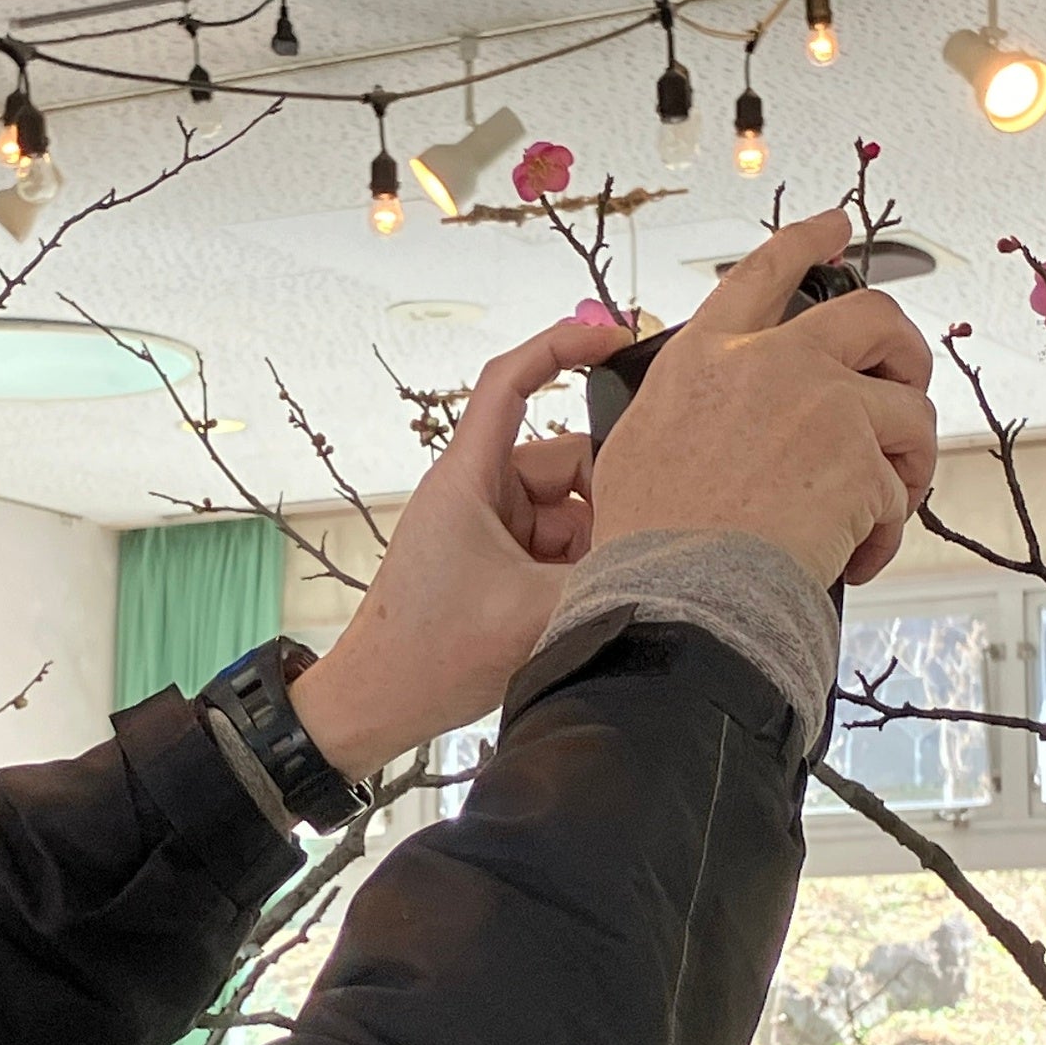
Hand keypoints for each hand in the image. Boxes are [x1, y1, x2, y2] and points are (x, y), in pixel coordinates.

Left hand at [287, 318, 632, 777]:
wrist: (377, 706)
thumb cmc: (426, 655)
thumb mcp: (531, 614)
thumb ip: (605, 579)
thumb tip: (669, 560)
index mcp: (470, 478)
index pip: (512, 381)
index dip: (563, 346)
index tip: (617, 338)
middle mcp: (480, 492)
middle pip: (567, 462)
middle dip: (606, 502)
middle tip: (630, 550)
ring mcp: (490, 529)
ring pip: (572, 511)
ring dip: (594, 548)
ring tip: (592, 598)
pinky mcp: (498, 563)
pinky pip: (558, 546)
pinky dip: (579, 572)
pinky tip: (585, 610)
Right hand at [585, 208, 937, 586]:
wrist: (677, 595)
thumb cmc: (650, 540)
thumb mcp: (641, 444)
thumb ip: (688, 407)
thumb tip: (716, 417)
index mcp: (708, 355)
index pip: (764, 270)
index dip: (807, 240)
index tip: (836, 227)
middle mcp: (770, 361)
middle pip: (874, 316)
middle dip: (905, 351)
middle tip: (903, 386)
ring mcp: (824, 405)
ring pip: (910, 411)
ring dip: (906, 462)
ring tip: (877, 508)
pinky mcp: (863, 459)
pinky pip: (901, 492)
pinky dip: (884, 531)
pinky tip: (852, 557)